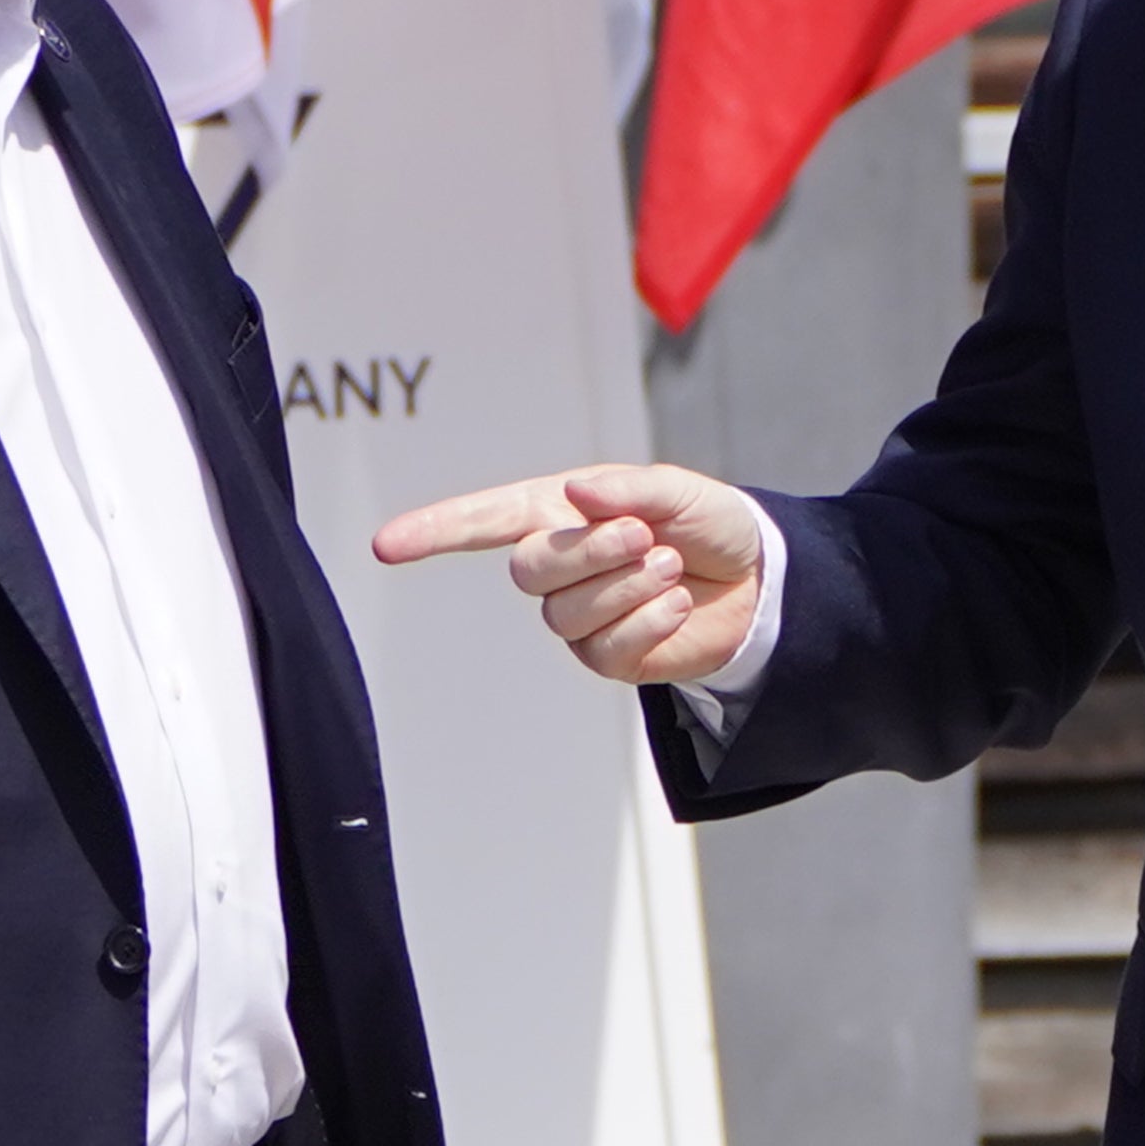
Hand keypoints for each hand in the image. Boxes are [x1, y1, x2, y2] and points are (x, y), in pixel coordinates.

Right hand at [372, 463, 764, 684]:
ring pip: (566, 614)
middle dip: (589, 552)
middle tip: (644, 536)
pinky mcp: (607, 656)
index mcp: (560, 511)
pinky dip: (648, 619)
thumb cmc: (709, 523)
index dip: (434, 530)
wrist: (758, 582)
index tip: (386, 544)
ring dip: (628, 585)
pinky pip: (605, 649)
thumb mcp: (679, 491)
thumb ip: (629, 489)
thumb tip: (574, 494)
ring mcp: (578, 615)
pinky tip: (677, 602)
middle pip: (528, 570)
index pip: (484, 520)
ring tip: (670, 565)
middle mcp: (560, 563)